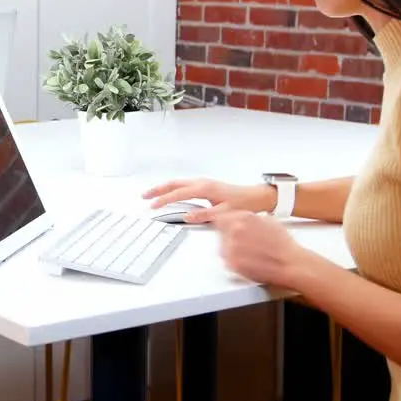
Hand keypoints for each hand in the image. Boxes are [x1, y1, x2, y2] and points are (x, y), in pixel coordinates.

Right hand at [142, 178, 274, 222]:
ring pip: (178, 183)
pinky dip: (173, 189)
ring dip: (164, 188)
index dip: (164, 200)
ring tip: (152, 194)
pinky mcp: (206, 186)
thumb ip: (204, 215)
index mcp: (204, 188)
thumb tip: (186, 217)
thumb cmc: (243, 204)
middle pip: (174, 184)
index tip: (152, 205)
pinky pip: (184, 185)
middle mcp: (202, 183)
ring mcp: (203, 183)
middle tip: (144, 196)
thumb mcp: (224, 213)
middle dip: (158, 189)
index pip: (178, 193)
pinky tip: (171, 194)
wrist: (256, 197)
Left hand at [211, 210, 307, 286]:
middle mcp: (234, 230)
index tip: (226, 225)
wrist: (290, 263)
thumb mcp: (266, 220)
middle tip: (244, 241)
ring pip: (222, 245)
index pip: (220, 216)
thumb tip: (237, 216)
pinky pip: (226, 258)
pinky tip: (248, 259)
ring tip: (249, 251)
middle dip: (228, 234)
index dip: (225, 221)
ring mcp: (231, 248)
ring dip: (230, 247)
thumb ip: (247, 217)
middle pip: (220, 230)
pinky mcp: (232, 263)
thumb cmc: (283, 244)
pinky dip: (233, 259)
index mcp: (243, 217)